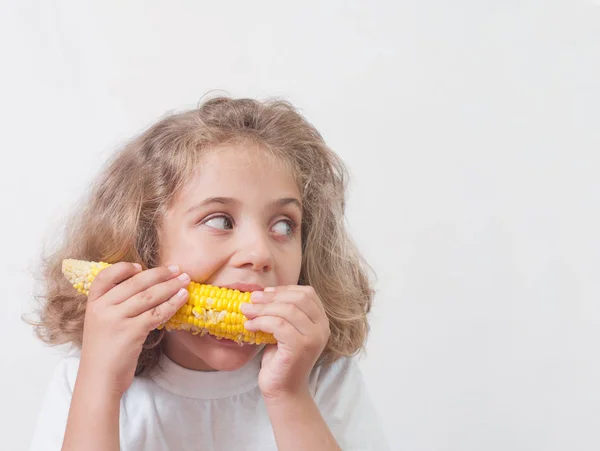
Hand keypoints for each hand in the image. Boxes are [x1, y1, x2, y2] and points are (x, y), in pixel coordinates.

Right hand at [79, 262, 189, 395]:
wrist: (99, 381)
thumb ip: (115, 306)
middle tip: (177, 269)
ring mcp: (116, 320)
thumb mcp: (101, 324)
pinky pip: (156, 313)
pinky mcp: (131, 332)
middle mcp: (102, 308)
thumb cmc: (104, 353)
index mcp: (93, 304)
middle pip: (135, 283)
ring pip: (149, 296)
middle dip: (160, 274)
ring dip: (171, 286)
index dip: (123, 268)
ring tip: (185, 280)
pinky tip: (183, 298)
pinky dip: (172, 303)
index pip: (105, 276)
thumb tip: (146, 288)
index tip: (141, 266)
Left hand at [241, 285, 330, 399]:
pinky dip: (261, 322)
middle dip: (272, 296)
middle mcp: (322, 328)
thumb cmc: (281, 359)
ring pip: (287, 310)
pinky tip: (249, 325)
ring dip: (262, 308)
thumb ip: (283, 312)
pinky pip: (278, 325)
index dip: (285, 289)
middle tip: (251, 299)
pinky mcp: (300, 348)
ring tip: (246, 311)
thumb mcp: (285, 330)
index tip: (265, 292)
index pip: (307, 293)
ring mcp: (313, 338)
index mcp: (321, 321)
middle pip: (298, 298)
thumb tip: (261, 293)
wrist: (283, 389)